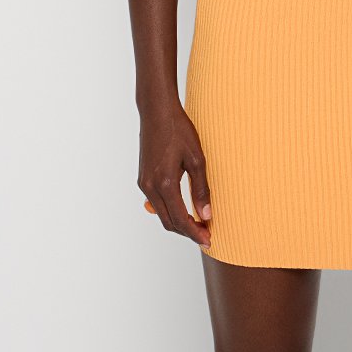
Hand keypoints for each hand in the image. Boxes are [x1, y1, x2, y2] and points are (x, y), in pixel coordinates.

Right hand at [138, 101, 211, 247]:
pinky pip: (156, 203)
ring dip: (179, 222)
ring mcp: (144, 183)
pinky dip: (170, 210)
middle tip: (206, 234)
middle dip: (188, 231)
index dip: (195, 233)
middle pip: (169, 222)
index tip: (208, 240)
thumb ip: (201, 189)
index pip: (180, 220)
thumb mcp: (197, 158)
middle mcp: (150, 187)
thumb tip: (206, 215)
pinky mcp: (143, 178)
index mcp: (165, 183)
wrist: (157, 111)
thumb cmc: (178, 130)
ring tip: (198, 224)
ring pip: (161, 214)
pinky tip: (183, 208)